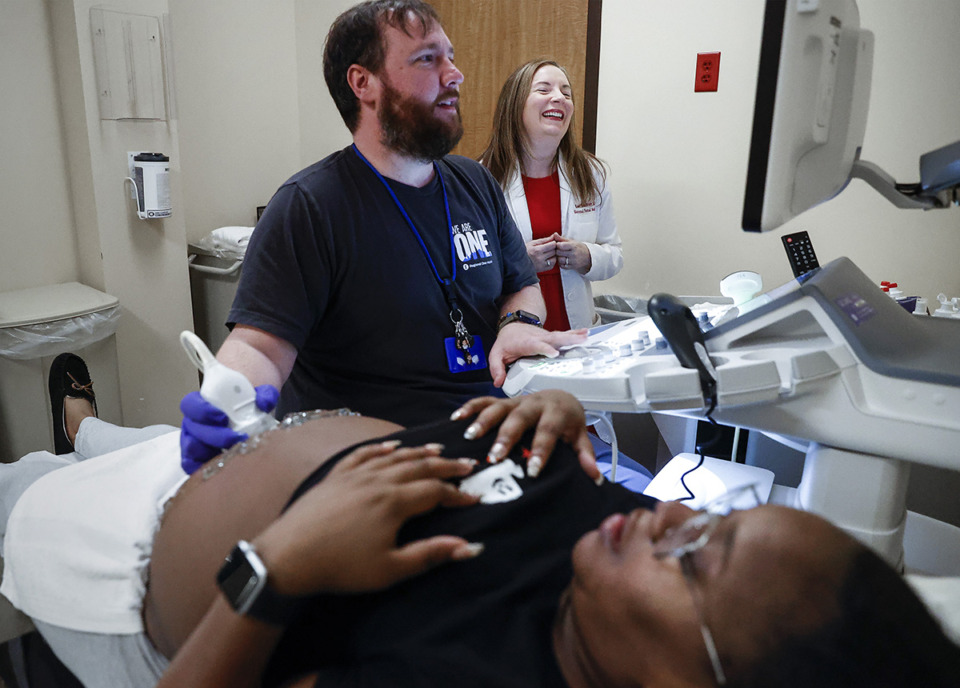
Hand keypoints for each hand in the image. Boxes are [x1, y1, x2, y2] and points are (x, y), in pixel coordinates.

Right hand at [179, 385, 278, 473]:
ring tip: (234, 452)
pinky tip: (224, 466)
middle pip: (193, 430)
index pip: (191, 404)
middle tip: (238, 437)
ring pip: (191, 450)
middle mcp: (194, 423)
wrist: (253, 420)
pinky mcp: (198, 459)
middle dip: (215, 436)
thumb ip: (264, 393)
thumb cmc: (249, 405)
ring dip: (211, 452)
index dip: (203, 411)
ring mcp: (194, 442)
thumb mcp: (260, 393)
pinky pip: (193, 466)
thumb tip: (264, 402)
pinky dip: (204, 468)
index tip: (222, 416)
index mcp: (202, 403)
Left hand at [253, 442, 480, 594]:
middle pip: (419, 467)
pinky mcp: (336, 476)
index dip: (458, 494)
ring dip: (419, 452)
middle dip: (446, 465)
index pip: (435, 492)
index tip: (475, 497)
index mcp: (394, 502)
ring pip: (394, 457)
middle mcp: (378, 481)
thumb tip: (469, 547)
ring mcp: (355, 475)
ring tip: (438, 449)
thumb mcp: (390, 569)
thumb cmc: (342, 567)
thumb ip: (431, 554)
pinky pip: (364, 454)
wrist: (288, 556)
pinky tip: (392, 446)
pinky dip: (382, 448)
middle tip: (467, 464)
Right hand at [451, 391, 599, 482]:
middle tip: (495, 456)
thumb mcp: (579, 435)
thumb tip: (594, 477)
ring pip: (498, 408)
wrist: (561, 396)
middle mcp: (534, 404)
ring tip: (469, 437)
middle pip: (519, 419)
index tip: (532, 470)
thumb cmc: (567, 420)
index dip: (540, 450)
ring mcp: (516, 401)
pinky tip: (456, 419)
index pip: (548, 431)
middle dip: (506, 437)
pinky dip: (470, 407)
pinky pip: (484, 400)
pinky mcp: (503, 400)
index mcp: (555, 412)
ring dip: (483, 421)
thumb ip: (584, 454)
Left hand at [488, 325, 586, 386]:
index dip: (545, 349)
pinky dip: (575, 334)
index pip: (536, 345)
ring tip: (586, 336)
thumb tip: (499, 382)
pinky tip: (586, 333)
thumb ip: (496, 368)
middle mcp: (538, 338)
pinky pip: (564, 335)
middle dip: (566, 340)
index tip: (554, 353)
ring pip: (560, 336)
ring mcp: (546, 337)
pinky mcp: (551, 337)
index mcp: (526, 343)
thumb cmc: (506, 342)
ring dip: (574, 336)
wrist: (512, 327)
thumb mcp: (496, 355)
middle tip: (579, 341)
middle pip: (553, 339)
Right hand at [526, 236, 557, 272]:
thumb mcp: (532, 243)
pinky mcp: (542, 269)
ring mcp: (541, 265)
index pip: (553, 245)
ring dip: (553, 255)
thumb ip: (544, 240)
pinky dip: (551, 261)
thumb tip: (554, 236)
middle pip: (554, 251)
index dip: (553, 242)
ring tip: (547, 253)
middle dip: (553, 249)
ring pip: (555, 258)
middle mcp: (539, 259)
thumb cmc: (524, 251)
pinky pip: (552, 265)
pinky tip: (546, 259)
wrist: (518, 262)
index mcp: (536, 250)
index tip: (551, 242)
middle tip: (549, 247)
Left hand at [555, 236, 591, 273]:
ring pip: (559, 260)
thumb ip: (562, 239)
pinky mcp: (572, 267)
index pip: (561, 245)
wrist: (588, 257)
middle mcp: (573, 254)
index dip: (557, 245)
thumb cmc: (578, 247)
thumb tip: (554, 234)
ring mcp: (573, 261)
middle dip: (556, 251)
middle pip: (558, 253)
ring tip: (560, 255)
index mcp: (573, 246)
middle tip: (558, 250)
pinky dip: (560, 263)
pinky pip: (562, 266)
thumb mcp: (572, 241)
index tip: (558, 244)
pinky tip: (563, 260)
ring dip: (558, 258)